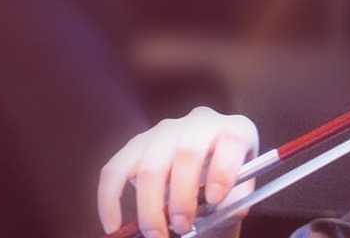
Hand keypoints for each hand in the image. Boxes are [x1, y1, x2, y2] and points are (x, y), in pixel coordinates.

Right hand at [97, 106, 258, 237]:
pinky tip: (113, 225)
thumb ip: (230, 204)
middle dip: (181, 197)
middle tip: (181, 228)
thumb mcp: (239, 195)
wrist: (206, 179)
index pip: (231, 140)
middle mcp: (201, 122)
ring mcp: (166, 130)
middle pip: (186, 153)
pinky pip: (115, 168)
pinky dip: (110, 199)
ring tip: (156, 234)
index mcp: (235, 131)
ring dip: (149, 207)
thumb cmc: (226, 188)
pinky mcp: (137, 143)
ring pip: (149, 165)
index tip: (214, 199)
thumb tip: (206, 216)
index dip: (221, 170)